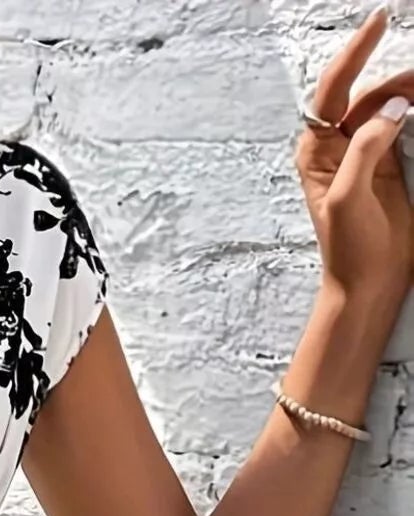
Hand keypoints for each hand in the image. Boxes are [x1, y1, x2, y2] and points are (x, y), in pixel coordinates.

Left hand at [296, 8, 412, 313]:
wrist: (369, 283)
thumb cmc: (347, 249)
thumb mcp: (345, 199)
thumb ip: (364, 150)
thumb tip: (392, 108)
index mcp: (317, 150)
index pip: (333, 89)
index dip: (355, 52)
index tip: (379, 21)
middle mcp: (339, 144)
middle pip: (371, 92)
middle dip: (400, 77)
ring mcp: (368, 151)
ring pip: (394, 105)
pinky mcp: (393, 161)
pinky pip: (409, 124)